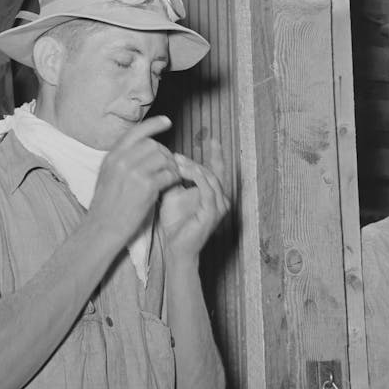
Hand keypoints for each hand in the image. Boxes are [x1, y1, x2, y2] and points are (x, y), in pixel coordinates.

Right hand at [88, 116, 180, 243]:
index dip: (153, 124)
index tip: (167, 121)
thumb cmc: (107, 206)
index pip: (136, 132)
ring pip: (164, 158)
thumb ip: (122, 160)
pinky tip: (170, 184)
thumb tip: (143, 147)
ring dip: (171, 166)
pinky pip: (169, 174)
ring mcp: (134, 173)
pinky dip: (174, 178)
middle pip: (154, 145)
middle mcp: (122, 161)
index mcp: (112, 157)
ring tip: (170, 176)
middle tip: (168, 166)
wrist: (103, 228)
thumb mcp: (107, 175)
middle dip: (165, 154)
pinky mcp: (146, 187)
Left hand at [158, 135, 230, 262]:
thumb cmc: (175, 224)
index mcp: (215, 194)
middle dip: (193, 161)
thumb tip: (167, 161)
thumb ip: (175, 179)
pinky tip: (183, 172)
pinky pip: (207, 189)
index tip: (212, 140)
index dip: (216, 155)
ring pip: (209, 178)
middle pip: (210, 172)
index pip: (217, 171)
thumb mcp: (174, 195)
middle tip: (175, 155)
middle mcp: (222, 199)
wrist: (176, 248)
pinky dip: (195, 178)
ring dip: (192, 167)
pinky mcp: (213, 212)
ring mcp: (219, 206)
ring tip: (176, 162)